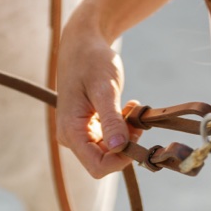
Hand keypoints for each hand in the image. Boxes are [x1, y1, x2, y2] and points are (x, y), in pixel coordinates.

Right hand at [53, 5, 133, 179]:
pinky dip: (123, 126)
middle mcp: (72, 137)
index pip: (98, 167)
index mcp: (71, 132)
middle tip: (136, 116)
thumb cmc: (92, 61)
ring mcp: (79, 132)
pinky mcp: (88, 126)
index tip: (138, 136)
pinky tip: (128, 108)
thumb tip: (118, 147)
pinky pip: (109, 137)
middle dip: (126, 144)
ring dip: (126, 133)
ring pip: (109, 150)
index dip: (121, 160)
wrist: (83, 44)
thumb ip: (110, 119)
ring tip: (131, 107)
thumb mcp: (104, 88)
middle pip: (105, 160)